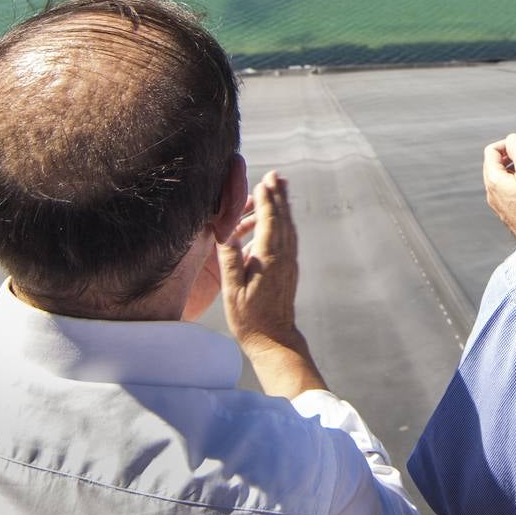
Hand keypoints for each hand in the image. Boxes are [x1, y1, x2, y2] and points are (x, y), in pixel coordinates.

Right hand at [217, 172, 325, 398]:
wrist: (274, 339)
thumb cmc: (249, 318)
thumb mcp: (233, 291)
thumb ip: (231, 260)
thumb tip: (225, 232)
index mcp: (269, 259)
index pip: (269, 222)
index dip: (266, 200)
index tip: (263, 181)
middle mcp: (284, 257)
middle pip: (282, 219)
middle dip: (278, 196)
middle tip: (276, 175)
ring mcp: (289, 263)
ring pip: (288, 227)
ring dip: (284, 206)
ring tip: (281, 187)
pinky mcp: (289, 269)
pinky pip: (289, 238)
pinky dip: (285, 222)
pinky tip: (280, 218)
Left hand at [483, 134, 515, 242]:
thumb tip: (512, 138)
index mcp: (493, 180)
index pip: (492, 150)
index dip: (510, 143)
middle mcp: (491, 192)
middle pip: (495, 163)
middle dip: (512, 154)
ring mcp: (498, 203)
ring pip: (502, 177)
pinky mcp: (507, 212)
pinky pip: (507, 190)